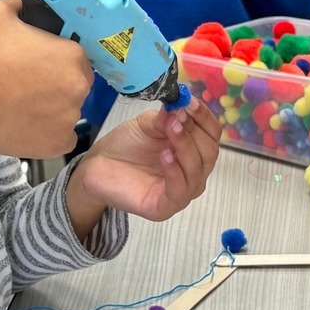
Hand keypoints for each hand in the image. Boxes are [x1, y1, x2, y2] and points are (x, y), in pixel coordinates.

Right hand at [0, 0, 93, 160]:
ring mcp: (69, 119)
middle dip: (58, 83)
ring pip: (68, 111)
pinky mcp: (57, 144)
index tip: (39, 62)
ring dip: (52, 108)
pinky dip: (47, 133)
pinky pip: (61, 137)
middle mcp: (78, 88)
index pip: (77, 56)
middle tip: (29, 84)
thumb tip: (24, 1)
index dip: (57, 58)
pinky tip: (25, 123)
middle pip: (76, 84)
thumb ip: (19, 3)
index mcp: (71, 55)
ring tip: (21, 105)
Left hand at [65, 98, 220, 236]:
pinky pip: (180, 190)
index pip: (212, 134)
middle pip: (209, 152)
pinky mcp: (165, 207)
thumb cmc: (125, 145)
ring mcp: (182, 192)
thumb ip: (166, 118)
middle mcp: (193, 172)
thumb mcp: (147, 125)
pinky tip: (165, 155)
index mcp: (193, 150)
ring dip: (185, 146)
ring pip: (197, 170)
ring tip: (170, 130)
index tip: (188, 102)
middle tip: (176, 117)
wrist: (97, 166)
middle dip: (194, 131)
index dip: (204, 117)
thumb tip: (182, 105)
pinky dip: (175, 171)